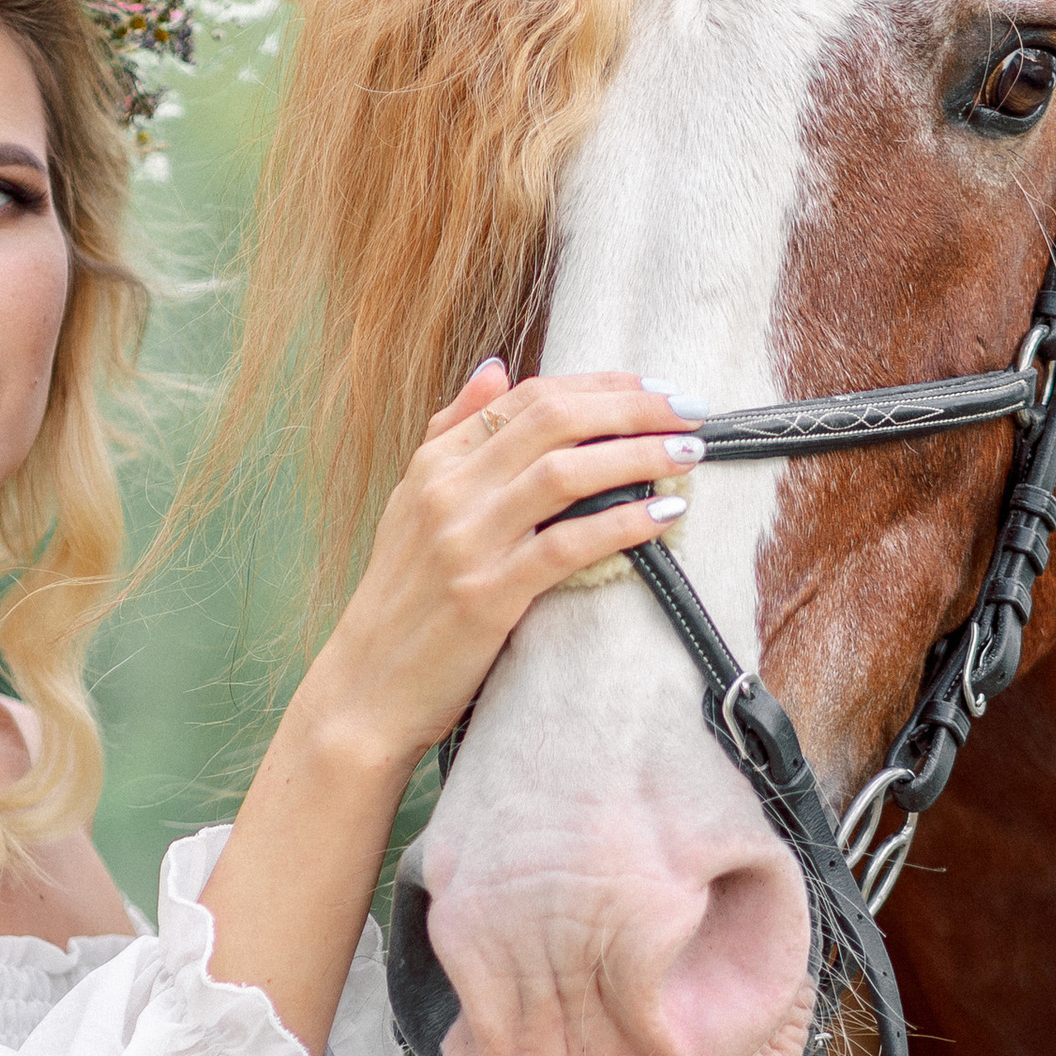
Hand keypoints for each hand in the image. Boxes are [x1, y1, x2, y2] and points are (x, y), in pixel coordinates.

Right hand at [198, 362, 705, 1055]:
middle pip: (553, 420)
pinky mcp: (487, 595)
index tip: (652, 388)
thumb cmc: (402, 599)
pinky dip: (623, 522)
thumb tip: (496, 367)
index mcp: (434, 463)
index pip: (526, 397)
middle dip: (631, 407)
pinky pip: (568, 544)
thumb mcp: (412, 502)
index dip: (598, 384)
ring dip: (638, 455)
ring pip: (566, 473)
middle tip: (689, 410)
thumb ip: (452, 430)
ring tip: (689, 453)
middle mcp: (447, 491)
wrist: (367, 688)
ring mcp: (465, 542)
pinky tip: (665, 515)